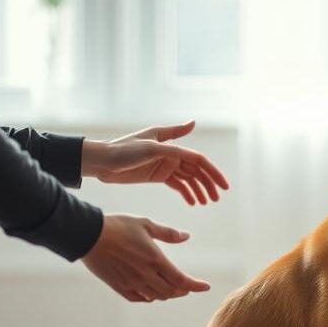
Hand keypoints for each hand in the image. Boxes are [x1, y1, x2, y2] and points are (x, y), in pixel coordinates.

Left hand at [81, 120, 228, 204]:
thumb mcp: (150, 143)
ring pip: (189, 180)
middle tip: (216, 199)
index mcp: (172, 146)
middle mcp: (172, 155)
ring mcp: (166, 166)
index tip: (223, 186)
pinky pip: (178, 185)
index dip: (213, 172)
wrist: (104, 162)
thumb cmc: (125, 149)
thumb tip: (194, 122)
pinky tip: (193, 203)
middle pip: (196, 171)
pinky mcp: (158, 176)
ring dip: (199, 190)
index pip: (198, 160)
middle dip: (208, 184)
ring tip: (206, 203)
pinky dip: (187, 193)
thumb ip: (174, 137)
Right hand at [82, 214, 209, 301]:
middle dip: (182, 290)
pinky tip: (151, 293)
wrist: (89, 235)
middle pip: (171, 292)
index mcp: (155, 260)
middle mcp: (145, 275)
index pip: (182, 280)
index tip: (205, 287)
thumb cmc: (118, 226)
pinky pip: (139, 298)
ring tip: (171, 288)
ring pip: (157, 297)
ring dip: (167, 294)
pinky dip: (149, 297)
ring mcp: (132, 283)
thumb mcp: (146, 224)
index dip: (196, 286)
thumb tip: (186, 236)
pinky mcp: (119, 286)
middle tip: (187, 286)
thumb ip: (168, 234)